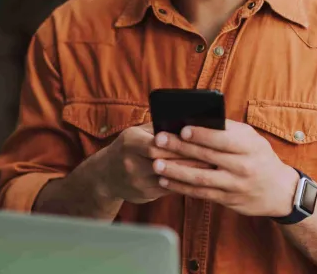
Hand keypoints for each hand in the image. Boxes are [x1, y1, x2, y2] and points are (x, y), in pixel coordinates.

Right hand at [90, 123, 210, 203]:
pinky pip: (168, 189)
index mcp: (129, 142)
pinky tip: (198, 180)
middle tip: (213, 157)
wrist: (104, 176)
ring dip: (190, 173)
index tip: (199, 142)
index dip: (178, 144)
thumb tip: (185, 122)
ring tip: (211, 169)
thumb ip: (157, 128)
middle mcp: (130, 162)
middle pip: (165, 161)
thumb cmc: (127, 148)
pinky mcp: (143, 194)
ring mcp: (136, 180)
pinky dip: (184, 183)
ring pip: (169, 177)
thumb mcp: (136, 133)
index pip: (157, 144)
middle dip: (189, 159)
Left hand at [151, 120, 298, 217]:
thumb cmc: (259, 156)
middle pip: (207, 157)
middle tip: (159, 141)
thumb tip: (196, 119)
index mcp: (249, 147)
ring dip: (176, 172)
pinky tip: (165, 181)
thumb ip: (228, 129)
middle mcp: (243, 166)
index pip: (222, 139)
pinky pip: (200, 193)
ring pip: (200, 178)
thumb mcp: (252, 139)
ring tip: (156, 164)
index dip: (201, 134)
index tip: (182, 129)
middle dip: (180, 149)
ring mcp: (235, 185)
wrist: (280, 191)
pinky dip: (181, 187)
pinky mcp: (228, 200)